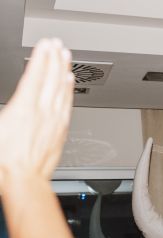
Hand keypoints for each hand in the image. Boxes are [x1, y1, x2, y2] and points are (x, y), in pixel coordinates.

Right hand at [0, 38, 73, 189]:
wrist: (23, 181)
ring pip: (62, 90)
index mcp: (24, 108)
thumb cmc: (3, 160)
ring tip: (66, 56)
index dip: (42, 57)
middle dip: (55, 58)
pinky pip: (67, 105)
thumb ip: (4, 110)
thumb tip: (8, 105)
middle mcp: (43, 112)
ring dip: (64, 70)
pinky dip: (69, 91)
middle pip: (51, 79)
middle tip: (57, 44)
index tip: (45, 44)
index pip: (36, 75)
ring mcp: (54, 122)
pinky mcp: (60, 132)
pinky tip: (70, 83)